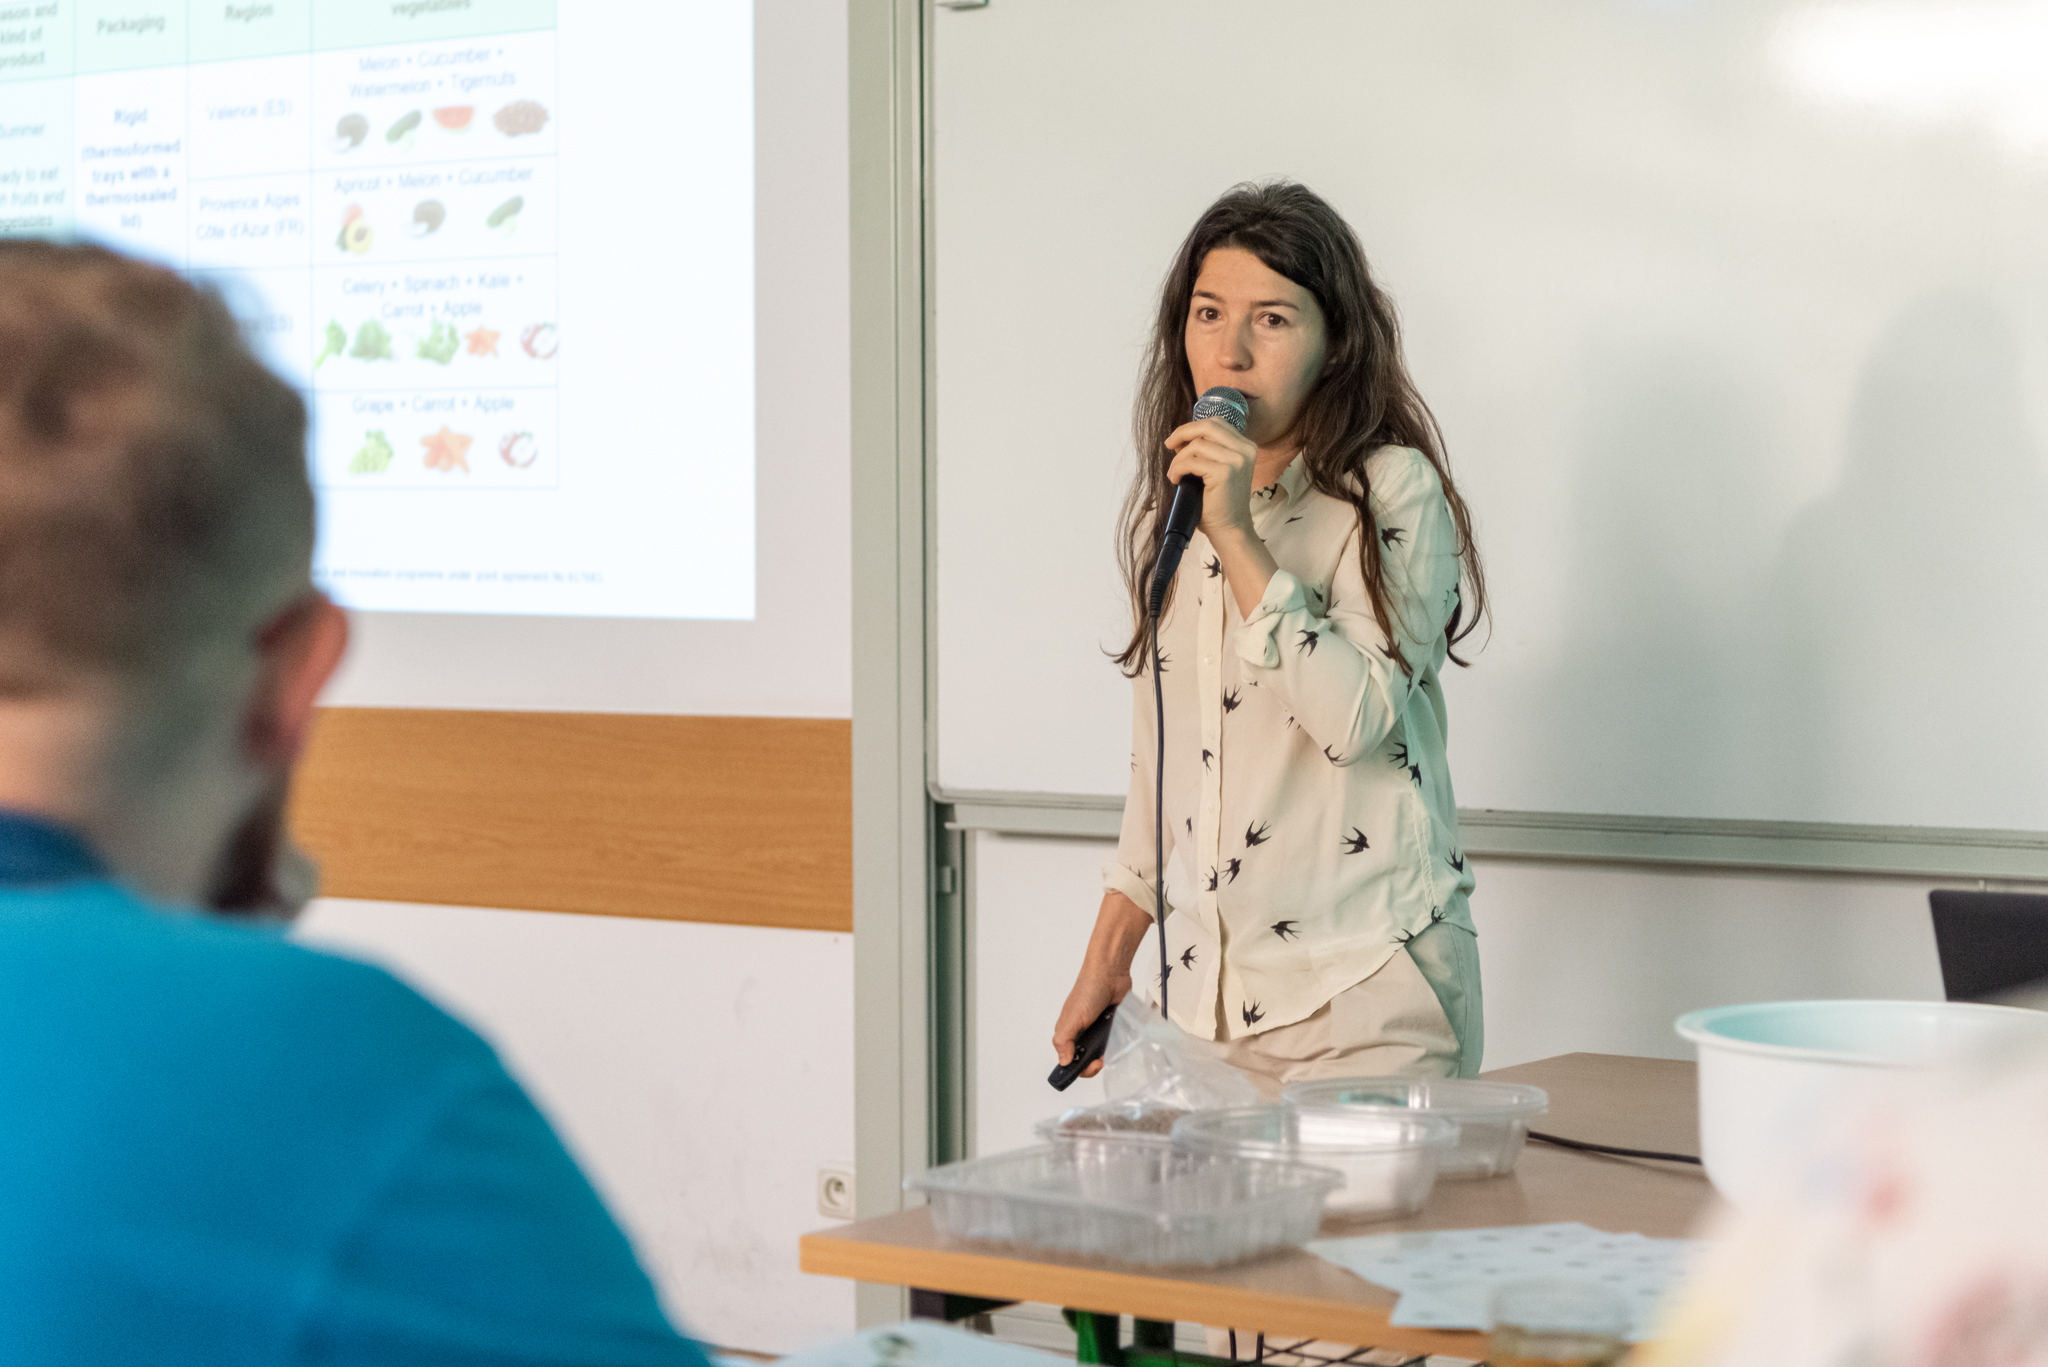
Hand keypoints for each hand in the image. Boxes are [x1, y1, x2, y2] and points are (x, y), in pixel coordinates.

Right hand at [1053, 966, 1129, 1079]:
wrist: (1111, 974)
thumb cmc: (1088, 990)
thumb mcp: (1072, 1018)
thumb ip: (1064, 1041)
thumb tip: (1063, 1062)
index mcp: (1066, 1032)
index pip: (1068, 1061)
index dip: (1078, 1068)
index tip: (1090, 1065)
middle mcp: (1080, 1033)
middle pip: (1085, 1060)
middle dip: (1093, 1064)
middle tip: (1101, 1060)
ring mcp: (1096, 1031)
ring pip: (1100, 1053)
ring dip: (1105, 1054)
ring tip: (1109, 1047)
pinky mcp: (1111, 1027)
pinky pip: (1113, 1043)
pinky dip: (1115, 1044)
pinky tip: (1117, 1040)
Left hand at [1165, 415, 1259, 542]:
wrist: (1230, 529)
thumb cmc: (1220, 503)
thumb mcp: (1215, 470)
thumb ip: (1205, 451)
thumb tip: (1180, 439)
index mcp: (1246, 447)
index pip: (1216, 424)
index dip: (1193, 428)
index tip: (1178, 440)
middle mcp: (1245, 450)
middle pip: (1208, 426)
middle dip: (1183, 432)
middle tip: (1169, 444)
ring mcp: (1236, 460)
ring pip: (1197, 444)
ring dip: (1179, 458)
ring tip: (1174, 474)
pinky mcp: (1225, 473)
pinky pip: (1192, 461)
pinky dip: (1178, 468)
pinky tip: (1176, 480)